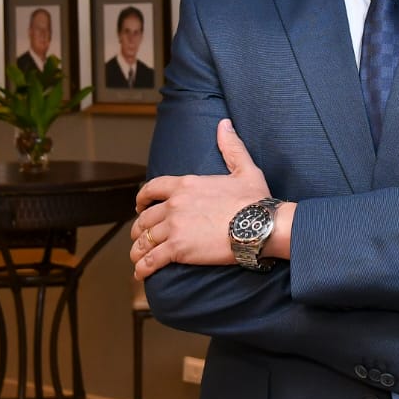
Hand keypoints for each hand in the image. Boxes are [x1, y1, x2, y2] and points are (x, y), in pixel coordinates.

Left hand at [131, 119, 271, 278]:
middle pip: (145, 218)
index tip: (139, 206)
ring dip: (138, 250)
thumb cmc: (255, 200)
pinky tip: (141, 274)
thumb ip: (230, 147)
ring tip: (138, 259)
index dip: (142, 198)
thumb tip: (224, 124)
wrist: (260, 225)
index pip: (152, 188)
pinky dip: (143, 268)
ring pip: (144, 240)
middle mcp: (174, 204)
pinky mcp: (178, 249)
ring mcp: (174, 227)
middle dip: (139, 229)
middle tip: (140, 238)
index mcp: (186, 184)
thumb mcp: (244, 168)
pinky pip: (152, 259)